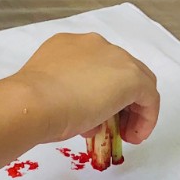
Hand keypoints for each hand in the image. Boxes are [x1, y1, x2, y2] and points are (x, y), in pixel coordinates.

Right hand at [12, 33, 160, 150]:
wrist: (32, 103)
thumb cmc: (30, 102)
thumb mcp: (50, 96)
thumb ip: (72, 101)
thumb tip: (89, 122)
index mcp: (68, 46)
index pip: (96, 67)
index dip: (100, 92)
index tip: (96, 117)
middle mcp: (93, 44)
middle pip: (119, 71)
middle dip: (120, 99)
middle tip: (114, 126)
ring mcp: (114, 57)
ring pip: (136, 81)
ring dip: (134, 108)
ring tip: (125, 134)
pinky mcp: (132, 77)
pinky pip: (149, 97)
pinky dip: (146, 117)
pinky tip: (136, 135)